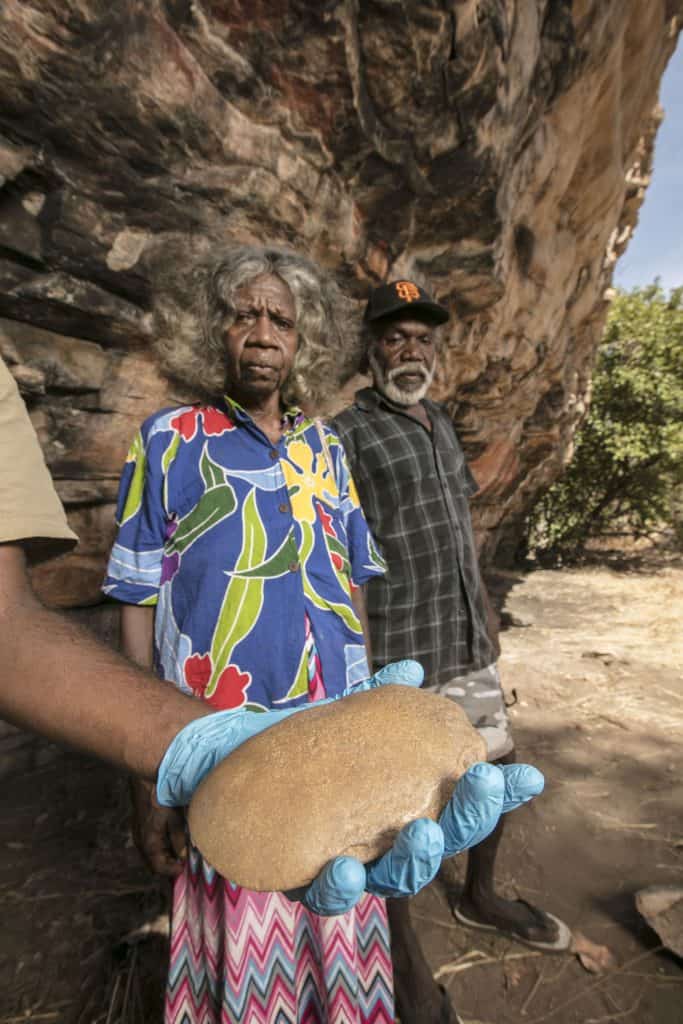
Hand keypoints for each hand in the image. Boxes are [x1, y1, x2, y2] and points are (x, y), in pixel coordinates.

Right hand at [130, 778, 186, 877]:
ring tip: (177, 852)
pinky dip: (158, 848)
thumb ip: (179, 840)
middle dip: (167, 866)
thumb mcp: (175, 820)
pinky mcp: (137, 830)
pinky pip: (147, 846)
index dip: (172, 871)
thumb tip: (183, 855)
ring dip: (163, 857)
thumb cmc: (162, 800)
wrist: (147, 783)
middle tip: (181, 862)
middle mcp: (140, 843)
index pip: (159, 868)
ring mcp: (137, 836)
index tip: (183, 867)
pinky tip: (168, 841)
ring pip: (149, 856)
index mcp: (149, 843)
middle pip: (152, 864)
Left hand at [156, 660, 542, 912]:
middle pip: (442, 842)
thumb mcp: (337, 719)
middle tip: (481, 783)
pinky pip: (329, 895)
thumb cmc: (298, 750)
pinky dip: (341, 883)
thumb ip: (376, 700)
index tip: (527, 775)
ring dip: (416, 859)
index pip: (458, 803)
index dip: (494, 795)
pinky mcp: (304, 880)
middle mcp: (386, 842)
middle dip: (468, 818)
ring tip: (421, 833)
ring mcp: (351, 866)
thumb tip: (413, 667)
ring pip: (398, 879)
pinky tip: (344, 866)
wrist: (227, 767)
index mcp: (404, 805)